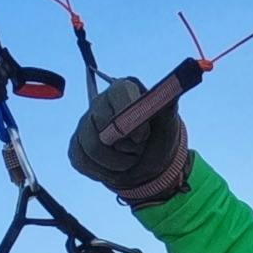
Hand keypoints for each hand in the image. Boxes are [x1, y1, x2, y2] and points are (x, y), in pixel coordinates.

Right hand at [67, 74, 192, 203]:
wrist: (151, 170)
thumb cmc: (160, 140)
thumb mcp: (169, 122)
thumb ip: (167, 101)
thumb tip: (176, 81)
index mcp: (123, 90)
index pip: (118, 93)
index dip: (130, 119)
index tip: (143, 136)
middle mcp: (100, 103)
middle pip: (103, 123)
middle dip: (126, 145)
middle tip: (139, 149)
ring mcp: (85, 125)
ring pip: (92, 146)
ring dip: (118, 162)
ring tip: (130, 159)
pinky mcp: (76, 147)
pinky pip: (83, 160)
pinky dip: (104, 171)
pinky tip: (115, 166)